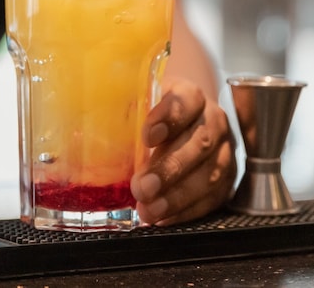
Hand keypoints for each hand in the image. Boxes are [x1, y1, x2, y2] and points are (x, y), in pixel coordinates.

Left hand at [130, 77, 236, 224]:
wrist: (186, 124)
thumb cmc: (155, 116)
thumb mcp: (141, 103)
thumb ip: (125, 113)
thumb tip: (87, 133)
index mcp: (192, 96)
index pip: (186, 100)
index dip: (169, 117)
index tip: (146, 136)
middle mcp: (213, 121)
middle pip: (199, 142)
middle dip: (170, 168)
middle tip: (142, 187)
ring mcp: (223, 152)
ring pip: (208, 174)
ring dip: (177, 196)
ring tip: (149, 210)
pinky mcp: (226, 181)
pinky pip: (211, 199)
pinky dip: (186, 211)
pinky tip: (164, 217)